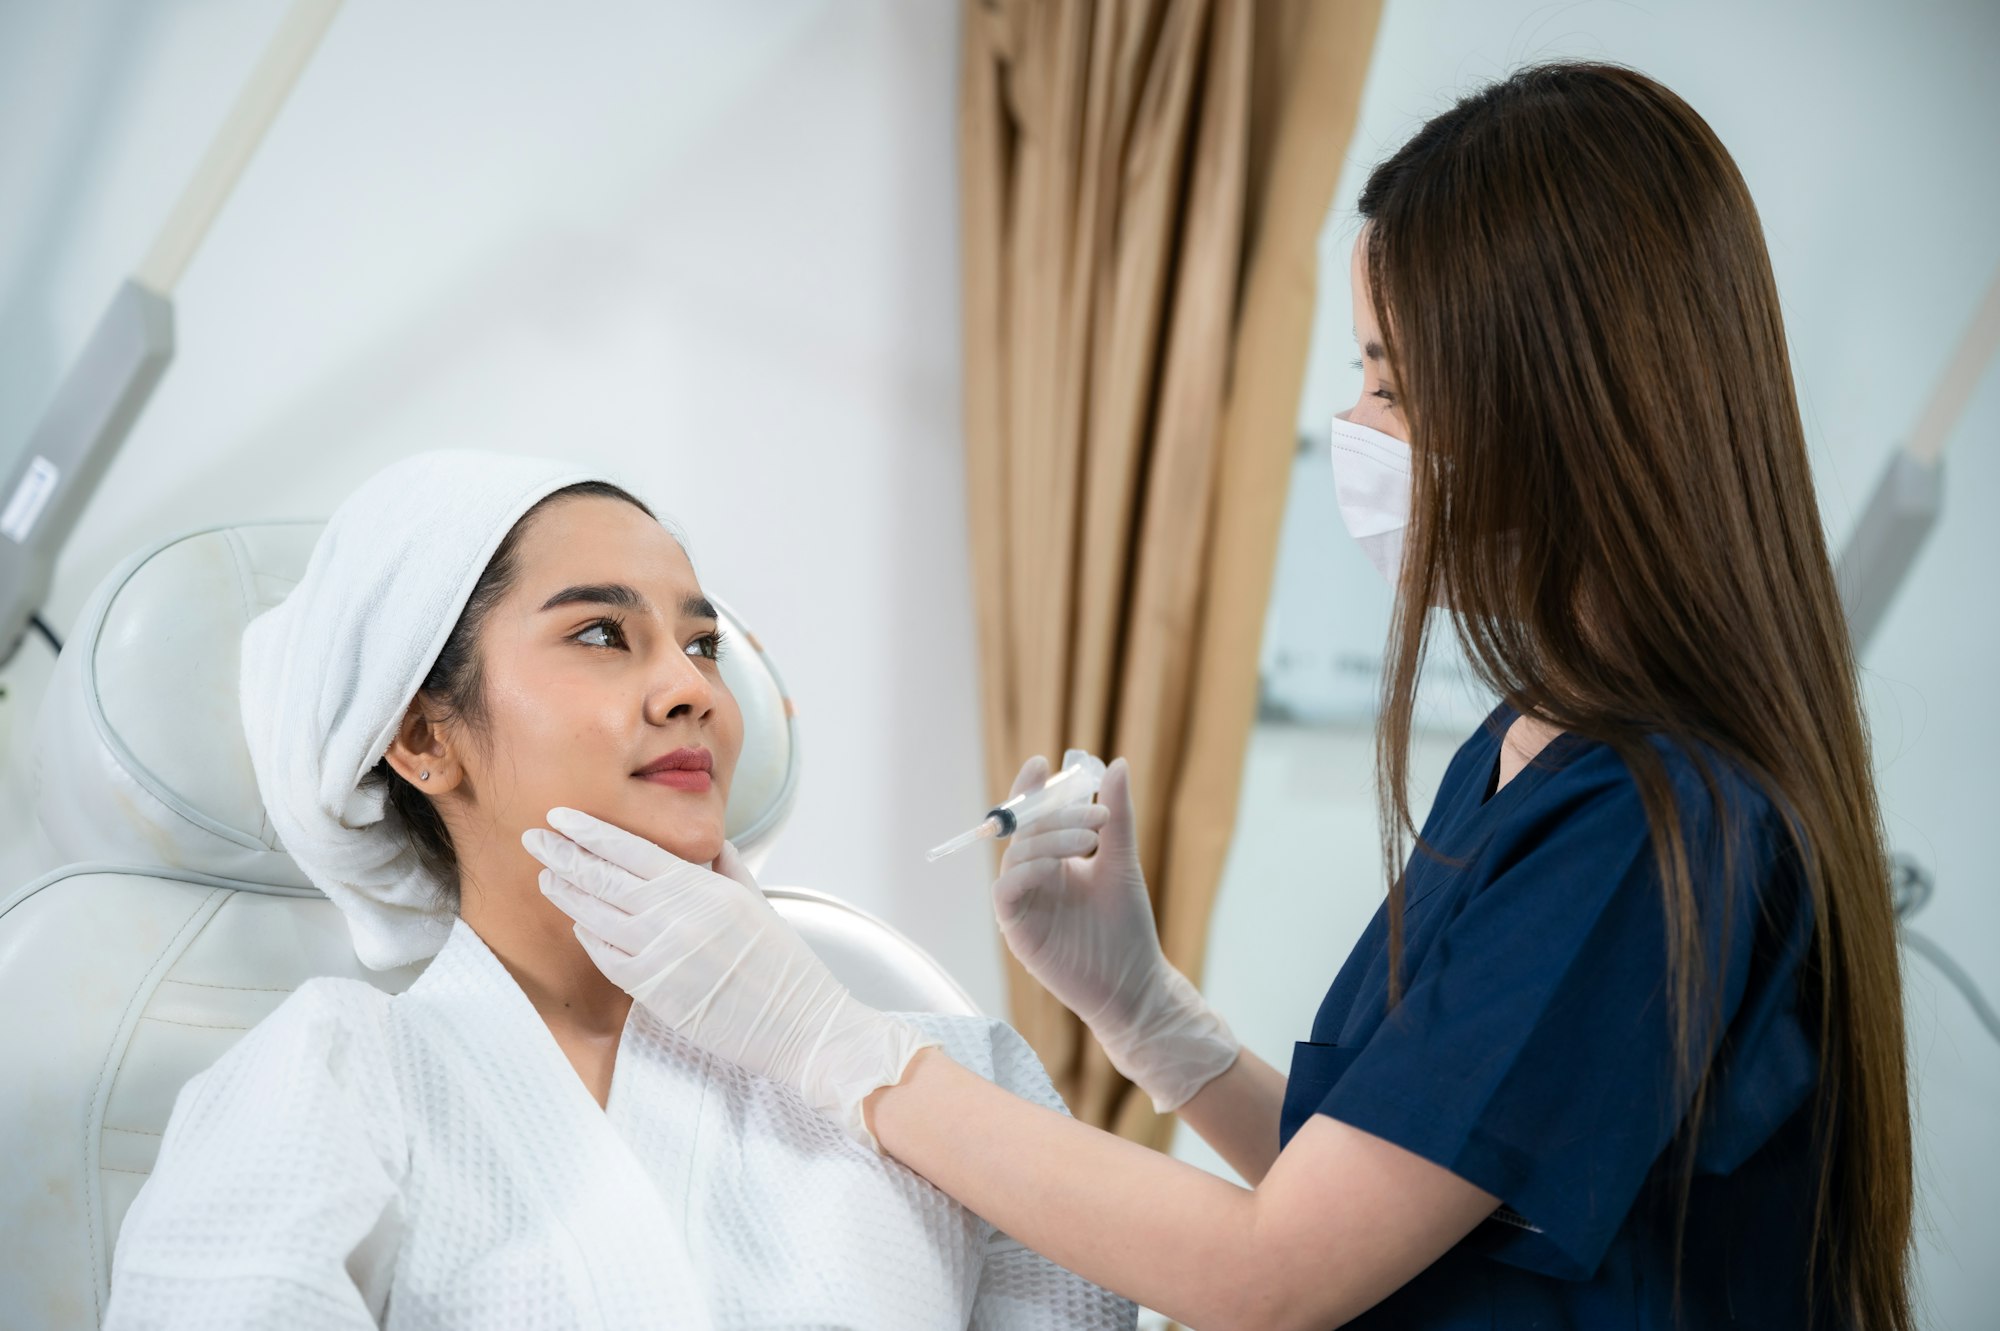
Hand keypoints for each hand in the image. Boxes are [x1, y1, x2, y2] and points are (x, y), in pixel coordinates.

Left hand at [523, 808, 938, 1149]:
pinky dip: (589, 936)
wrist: (798, 1021)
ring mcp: (661, 954)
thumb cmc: (782, 963)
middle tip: (534, 838)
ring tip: (546, 875)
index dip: (589, 831)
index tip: (561, 817)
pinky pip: (607, 957)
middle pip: (602, 877)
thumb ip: (723, 866)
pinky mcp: (653, 992)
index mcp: (701, 886)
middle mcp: (676, 916)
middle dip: (563, 854)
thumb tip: (704, 844)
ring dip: (566, 893)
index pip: (630, 849)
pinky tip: (579, 923)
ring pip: (596, 915)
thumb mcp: (755, 899)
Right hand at [994, 756, 1238, 1111]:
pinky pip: (1006, 889)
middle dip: (1055, 815)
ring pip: (1016, 855)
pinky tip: (1056, 866)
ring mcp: (1023, 902)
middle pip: (1024, 831)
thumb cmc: (1127, 927)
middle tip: (1098, 816)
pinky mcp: (1017, 928)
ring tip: (1091, 840)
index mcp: (1053, 860)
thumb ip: (1117, 818)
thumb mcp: (1122, 863)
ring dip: (1049, 839)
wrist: (1134, 982)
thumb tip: (1116, 764)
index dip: (1030, 788)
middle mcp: (1033, 877)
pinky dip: (1026, 870)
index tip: (1043, 763)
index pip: (1032, 817)